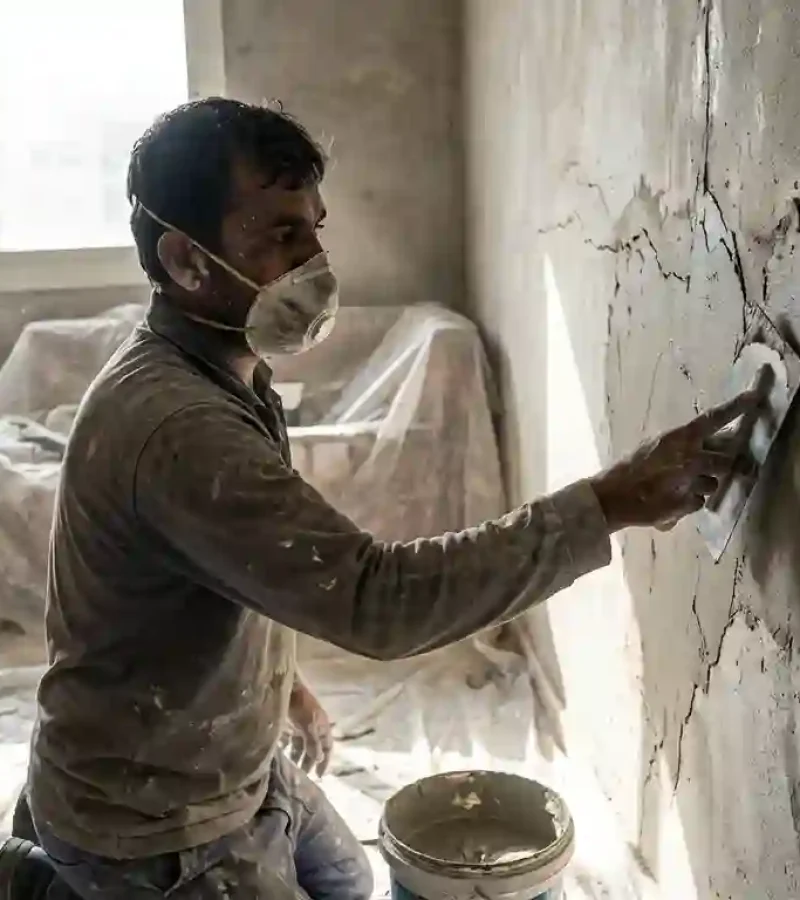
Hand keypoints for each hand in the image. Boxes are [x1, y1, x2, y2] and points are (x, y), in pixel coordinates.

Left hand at [282, 682, 332, 776]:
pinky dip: (287, 746)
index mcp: (322, 726)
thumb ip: (314, 743)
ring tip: (291, 768)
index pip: (327, 747)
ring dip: (298, 755)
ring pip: (301, 744)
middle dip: (309, 761)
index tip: (319, 777)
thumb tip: (319, 759)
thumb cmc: (300, 706)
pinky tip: (282, 754)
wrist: (287, 686)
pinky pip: (290, 738)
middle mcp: (314, 726)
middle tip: (302, 776)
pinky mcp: (289, 722)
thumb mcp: (309, 726)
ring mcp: (301, 724)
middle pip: (314, 748)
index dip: (325, 762)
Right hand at [590, 389, 759, 531]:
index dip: (737, 407)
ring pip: (713, 484)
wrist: (611, 497)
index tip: (754, 397)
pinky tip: (669, 500)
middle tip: (702, 467)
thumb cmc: (628, 469)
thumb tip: (703, 444)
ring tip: (676, 487)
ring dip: (700, 486)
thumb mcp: (654, 446)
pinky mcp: (687, 504)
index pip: (714, 418)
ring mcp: (691, 482)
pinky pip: (699, 502)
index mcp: (679, 438)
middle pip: (726, 460)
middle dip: (718, 465)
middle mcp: (691, 458)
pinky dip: (687, 502)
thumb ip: (680, 446)